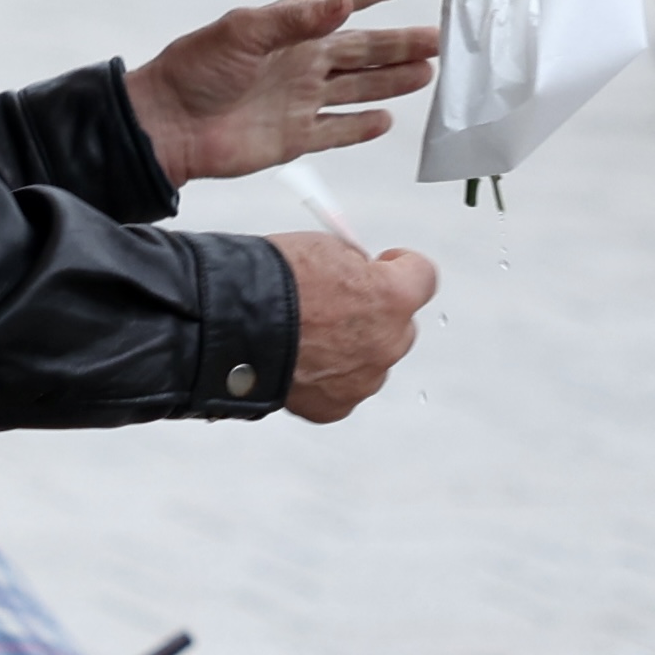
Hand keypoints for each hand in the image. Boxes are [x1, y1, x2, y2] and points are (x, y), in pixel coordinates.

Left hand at [129, 0, 438, 184]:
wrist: (167, 128)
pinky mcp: (295, 138)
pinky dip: (362, 127)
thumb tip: (343, 1)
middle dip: (400, 43)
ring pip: (359, 88)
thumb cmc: (194, 71)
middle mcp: (300, 62)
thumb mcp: (243, 33)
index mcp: (289, 29)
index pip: (341, 0)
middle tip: (439, 39)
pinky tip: (387, 121)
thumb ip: (295, 19)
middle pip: (362, 49)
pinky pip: (337, 131)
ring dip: (392, 80)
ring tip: (427, 73)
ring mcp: (300, 100)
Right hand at [272, 233, 436, 421]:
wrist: (231, 325)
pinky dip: (328, 376)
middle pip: (401, 325)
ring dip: (352, 348)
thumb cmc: (272, 283)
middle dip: (378, 313)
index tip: (388, 265)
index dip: (403, 267)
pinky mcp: (336, 406)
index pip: (423, 278)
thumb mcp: (324, 248)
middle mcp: (387, 343)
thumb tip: (359, 273)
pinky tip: (301, 358)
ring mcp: (364, 379)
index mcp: (392, 298)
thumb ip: (354, 265)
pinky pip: (344, 387)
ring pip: (372, 360)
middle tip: (342, 302)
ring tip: (310, 334)